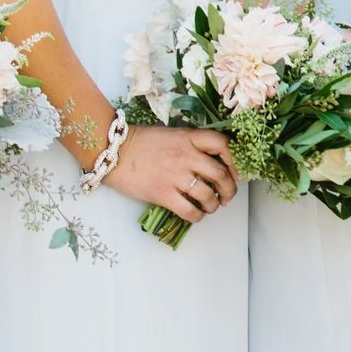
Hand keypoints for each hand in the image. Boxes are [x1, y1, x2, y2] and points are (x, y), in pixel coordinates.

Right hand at [110, 125, 237, 220]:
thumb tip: (212, 162)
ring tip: (211, 207)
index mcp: (189, 138)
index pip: (222, 144)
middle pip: (220, 174)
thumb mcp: (172, 135)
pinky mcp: (163, 194)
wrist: (113, 152)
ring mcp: (175, 176)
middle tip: (227, 197)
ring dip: (214, 205)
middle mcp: (186, 156)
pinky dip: (197, 216)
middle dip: (229, 189)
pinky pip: (189, 210)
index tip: (236, 172)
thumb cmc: (142, 143)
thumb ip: (191, 145)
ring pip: (207, 195)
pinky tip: (196, 214)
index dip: (234, 160)